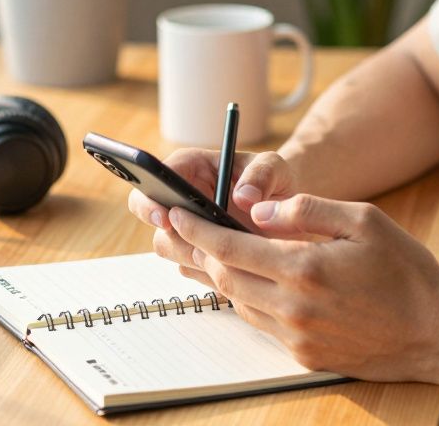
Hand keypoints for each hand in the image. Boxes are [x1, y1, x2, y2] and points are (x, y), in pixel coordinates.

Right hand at [128, 149, 298, 268]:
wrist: (287, 211)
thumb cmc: (275, 180)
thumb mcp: (275, 168)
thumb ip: (262, 175)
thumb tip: (244, 197)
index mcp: (193, 166)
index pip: (159, 176)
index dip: (154, 196)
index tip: (167, 216)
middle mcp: (183, 197)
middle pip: (152, 214)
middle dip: (164, 230)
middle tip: (187, 241)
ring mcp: (187, 227)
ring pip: (167, 245)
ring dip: (187, 253)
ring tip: (221, 256)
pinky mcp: (196, 252)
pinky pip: (188, 266)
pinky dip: (203, 271)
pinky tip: (229, 268)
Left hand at [165, 194, 438, 383]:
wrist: (437, 332)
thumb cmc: (406, 271)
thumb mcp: (364, 220)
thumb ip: (307, 210)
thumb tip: (259, 211)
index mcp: (304, 269)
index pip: (229, 247)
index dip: (196, 230)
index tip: (176, 214)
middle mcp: (293, 308)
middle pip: (223, 278)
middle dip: (198, 252)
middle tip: (181, 231)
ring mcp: (297, 337)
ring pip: (238, 303)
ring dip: (222, 277)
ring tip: (211, 253)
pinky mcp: (305, 356)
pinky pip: (262, 324)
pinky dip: (250, 300)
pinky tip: (254, 283)